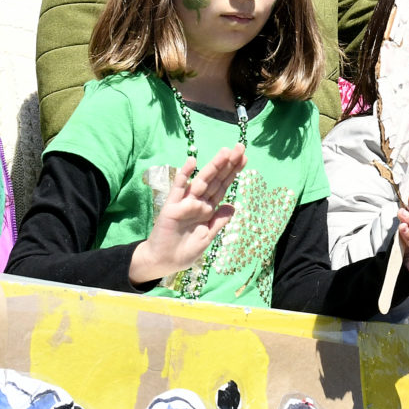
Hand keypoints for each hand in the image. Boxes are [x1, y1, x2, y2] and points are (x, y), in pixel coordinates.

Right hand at [128, 144, 244, 284]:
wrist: (164, 261)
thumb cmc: (185, 251)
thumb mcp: (207, 237)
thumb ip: (219, 221)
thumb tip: (233, 205)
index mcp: (208, 209)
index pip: (223, 187)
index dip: (233, 173)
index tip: (244, 158)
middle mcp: (198, 202)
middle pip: (216, 180)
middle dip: (227, 164)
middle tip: (240, 147)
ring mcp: (185, 202)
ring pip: (201, 181)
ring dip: (212, 166)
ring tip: (225, 152)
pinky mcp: (172, 207)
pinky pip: (179, 188)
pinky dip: (184, 175)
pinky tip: (192, 161)